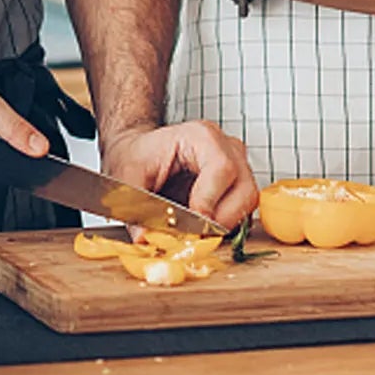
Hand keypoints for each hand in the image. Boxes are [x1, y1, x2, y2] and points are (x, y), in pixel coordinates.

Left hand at [101, 120, 259, 229]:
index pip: (222, 168)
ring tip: (195, 232)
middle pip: (244, 189)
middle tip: (193, 236)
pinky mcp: (237, 185)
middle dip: (220, 220)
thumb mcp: (127, 177)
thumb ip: (135, 207)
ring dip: (224, 225)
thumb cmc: (138, 156)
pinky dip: (225, 225)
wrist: (141, 151)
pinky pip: (243, 210)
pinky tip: (201, 228)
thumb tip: (144, 238)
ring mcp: (236, 165)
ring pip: (248, 202)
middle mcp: (226, 148)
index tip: (192, 225)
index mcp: (201, 136)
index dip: (209, 201)